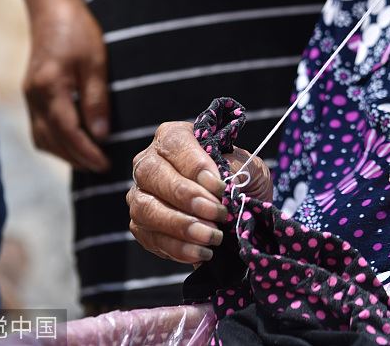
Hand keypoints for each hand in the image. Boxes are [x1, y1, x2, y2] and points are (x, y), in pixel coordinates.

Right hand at [25, 0, 110, 170]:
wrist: (52, 8)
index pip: (66, 131)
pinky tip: (74, 143)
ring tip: (90, 160)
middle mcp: (33, 96)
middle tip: (102, 168)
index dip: (86, 152)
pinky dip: (56, 141)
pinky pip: (39, 127)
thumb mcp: (95, 62)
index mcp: (49, 88)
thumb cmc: (78, 31)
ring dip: (64, 153)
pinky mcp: (31, 94)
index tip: (105, 164)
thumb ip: (96, 100)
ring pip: (42, 137)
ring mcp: (29, 96)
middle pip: (51, 140)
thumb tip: (101, 135)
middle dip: (76, 158)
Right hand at [127, 121, 271, 263]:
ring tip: (213, 236)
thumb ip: (236, 167)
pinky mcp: (141, 225)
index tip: (220, 187)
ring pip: (145, 209)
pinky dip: (178, 248)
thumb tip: (222, 179)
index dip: (195, 166)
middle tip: (218, 214)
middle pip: (152, 174)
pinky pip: (150, 237)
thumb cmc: (241, 180)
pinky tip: (202, 252)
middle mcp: (149, 162)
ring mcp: (140, 194)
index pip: (175, 144)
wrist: (238, 209)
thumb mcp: (249, 167)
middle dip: (187, 197)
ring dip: (181, 226)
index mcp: (173, 137)